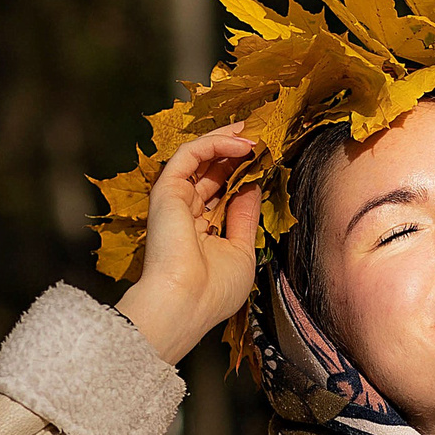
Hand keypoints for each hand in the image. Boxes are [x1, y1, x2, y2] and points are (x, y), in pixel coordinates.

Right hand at [117, 129, 261, 363]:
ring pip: (200, 157)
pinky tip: (241, 144)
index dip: (244, 172)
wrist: (185, 303)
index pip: (224, 191)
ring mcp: (175, 200)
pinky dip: (215, 143)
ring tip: (255, 132)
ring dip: (228, 140)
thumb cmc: (213, 290)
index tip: (267, 159)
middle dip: (237, 151)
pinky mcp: (166, 189)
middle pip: (213, 170)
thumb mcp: (241, 250)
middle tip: (263, 135)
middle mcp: (188, 212)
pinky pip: (190, 154)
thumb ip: (245, 216)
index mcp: (203, 230)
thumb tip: (253, 186)